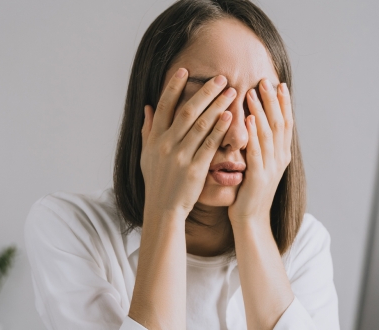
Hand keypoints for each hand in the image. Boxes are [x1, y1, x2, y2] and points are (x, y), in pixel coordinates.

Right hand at [140, 68, 236, 218]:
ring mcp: (180, 157)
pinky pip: (209, 145)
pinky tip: (230, 117)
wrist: (163, 209)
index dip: (174, 87)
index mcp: (154, 139)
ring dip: (217, 106)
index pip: (164, 106)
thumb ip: (148, 130)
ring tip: (231, 93)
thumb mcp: (146, 155)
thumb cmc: (157, 182)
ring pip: (201, 125)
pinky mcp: (195, 169)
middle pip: (187, 111)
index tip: (186, 71)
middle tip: (221, 78)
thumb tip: (148, 108)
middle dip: (205, 92)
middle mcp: (166, 145)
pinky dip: (220, 130)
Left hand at [229, 79, 293, 225]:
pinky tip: (247, 118)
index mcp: (281, 155)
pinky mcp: (259, 177)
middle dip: (273, 100)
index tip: (278, 83)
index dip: (283, 103)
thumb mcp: (259, 165)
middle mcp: (279, 159)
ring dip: (261, 111)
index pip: (285, 123)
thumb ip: (260, 145)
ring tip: (254, 92)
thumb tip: (254, 122)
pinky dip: (253, 132)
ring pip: (268, 133)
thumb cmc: (250, 192)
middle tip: (265, 80)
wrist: (251, 220)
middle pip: (279, 123)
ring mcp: (271, 168)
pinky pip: (256, 150)